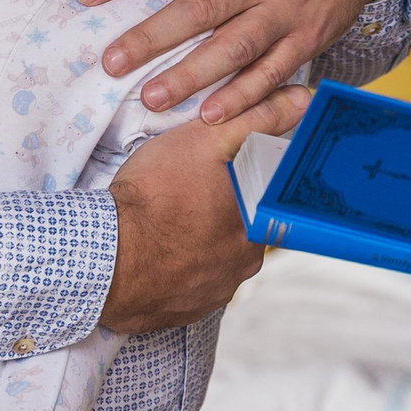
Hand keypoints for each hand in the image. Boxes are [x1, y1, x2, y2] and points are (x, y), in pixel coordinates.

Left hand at [74, 0, 402, 122]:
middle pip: (199, 7)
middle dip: (150, 36)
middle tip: (110, 61)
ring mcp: (287, 7)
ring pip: (234, 47)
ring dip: (190, 75)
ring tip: (150, 97)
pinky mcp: (310, 36)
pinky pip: (272, 71)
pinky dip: (242, 95)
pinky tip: (209, 114)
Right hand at [101, 84, 309, 334]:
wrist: (106, 260)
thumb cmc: (155, 195)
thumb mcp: (206, 141)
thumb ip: (257, 119)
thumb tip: (303, 100)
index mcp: (258, 219)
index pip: (262, 191)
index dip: (238, 174)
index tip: (210, 170)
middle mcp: (247, 262)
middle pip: (241, 224)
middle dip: (219, 207)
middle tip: (184, 190)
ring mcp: (217, 291)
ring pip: (216, 255)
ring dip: (199, 239)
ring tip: (166, 218)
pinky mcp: (186, 310)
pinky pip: (191, 284)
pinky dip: (178, 267)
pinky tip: (157, 248)